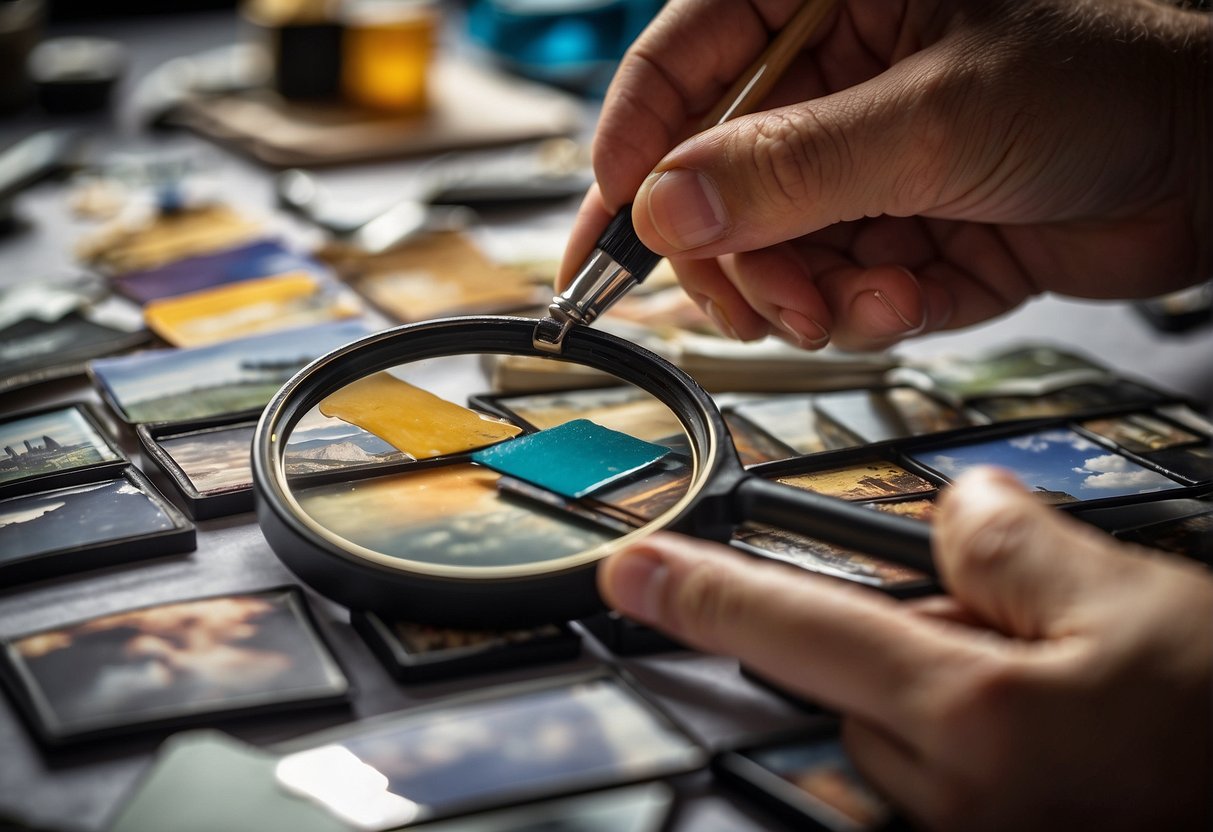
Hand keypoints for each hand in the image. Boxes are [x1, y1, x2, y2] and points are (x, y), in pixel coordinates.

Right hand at [561, 0, 1209, 350]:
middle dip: (731, 252)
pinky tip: (905, 297)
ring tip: (853, 298)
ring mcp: (863, 162)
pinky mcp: (900, 229)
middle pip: (714, 177)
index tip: (609, 221)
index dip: (634, 143)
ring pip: (771, 248)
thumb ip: (789, 168)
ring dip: (802, 293)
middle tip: (750, 296)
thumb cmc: (1114, 75)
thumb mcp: (934, 117)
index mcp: (827, 0)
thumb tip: (668, 206)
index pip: (682, 61)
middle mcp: (835, 81)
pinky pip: (836, 284)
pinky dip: (862, 310)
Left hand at [598, 468, 1212, 830]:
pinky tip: (1043, 733)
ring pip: (893, 718)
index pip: (795, 632)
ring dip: (942, 686)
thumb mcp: (1126, 599)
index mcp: (975, 719)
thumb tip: (955, 511)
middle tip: (1019, 631)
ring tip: (1054, 690)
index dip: (701, 595)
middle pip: (855, 672)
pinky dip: (961, 731)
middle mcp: (952, 794)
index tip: (634, 574)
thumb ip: (1008, 542)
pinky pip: (930, 767)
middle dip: (909, 632)